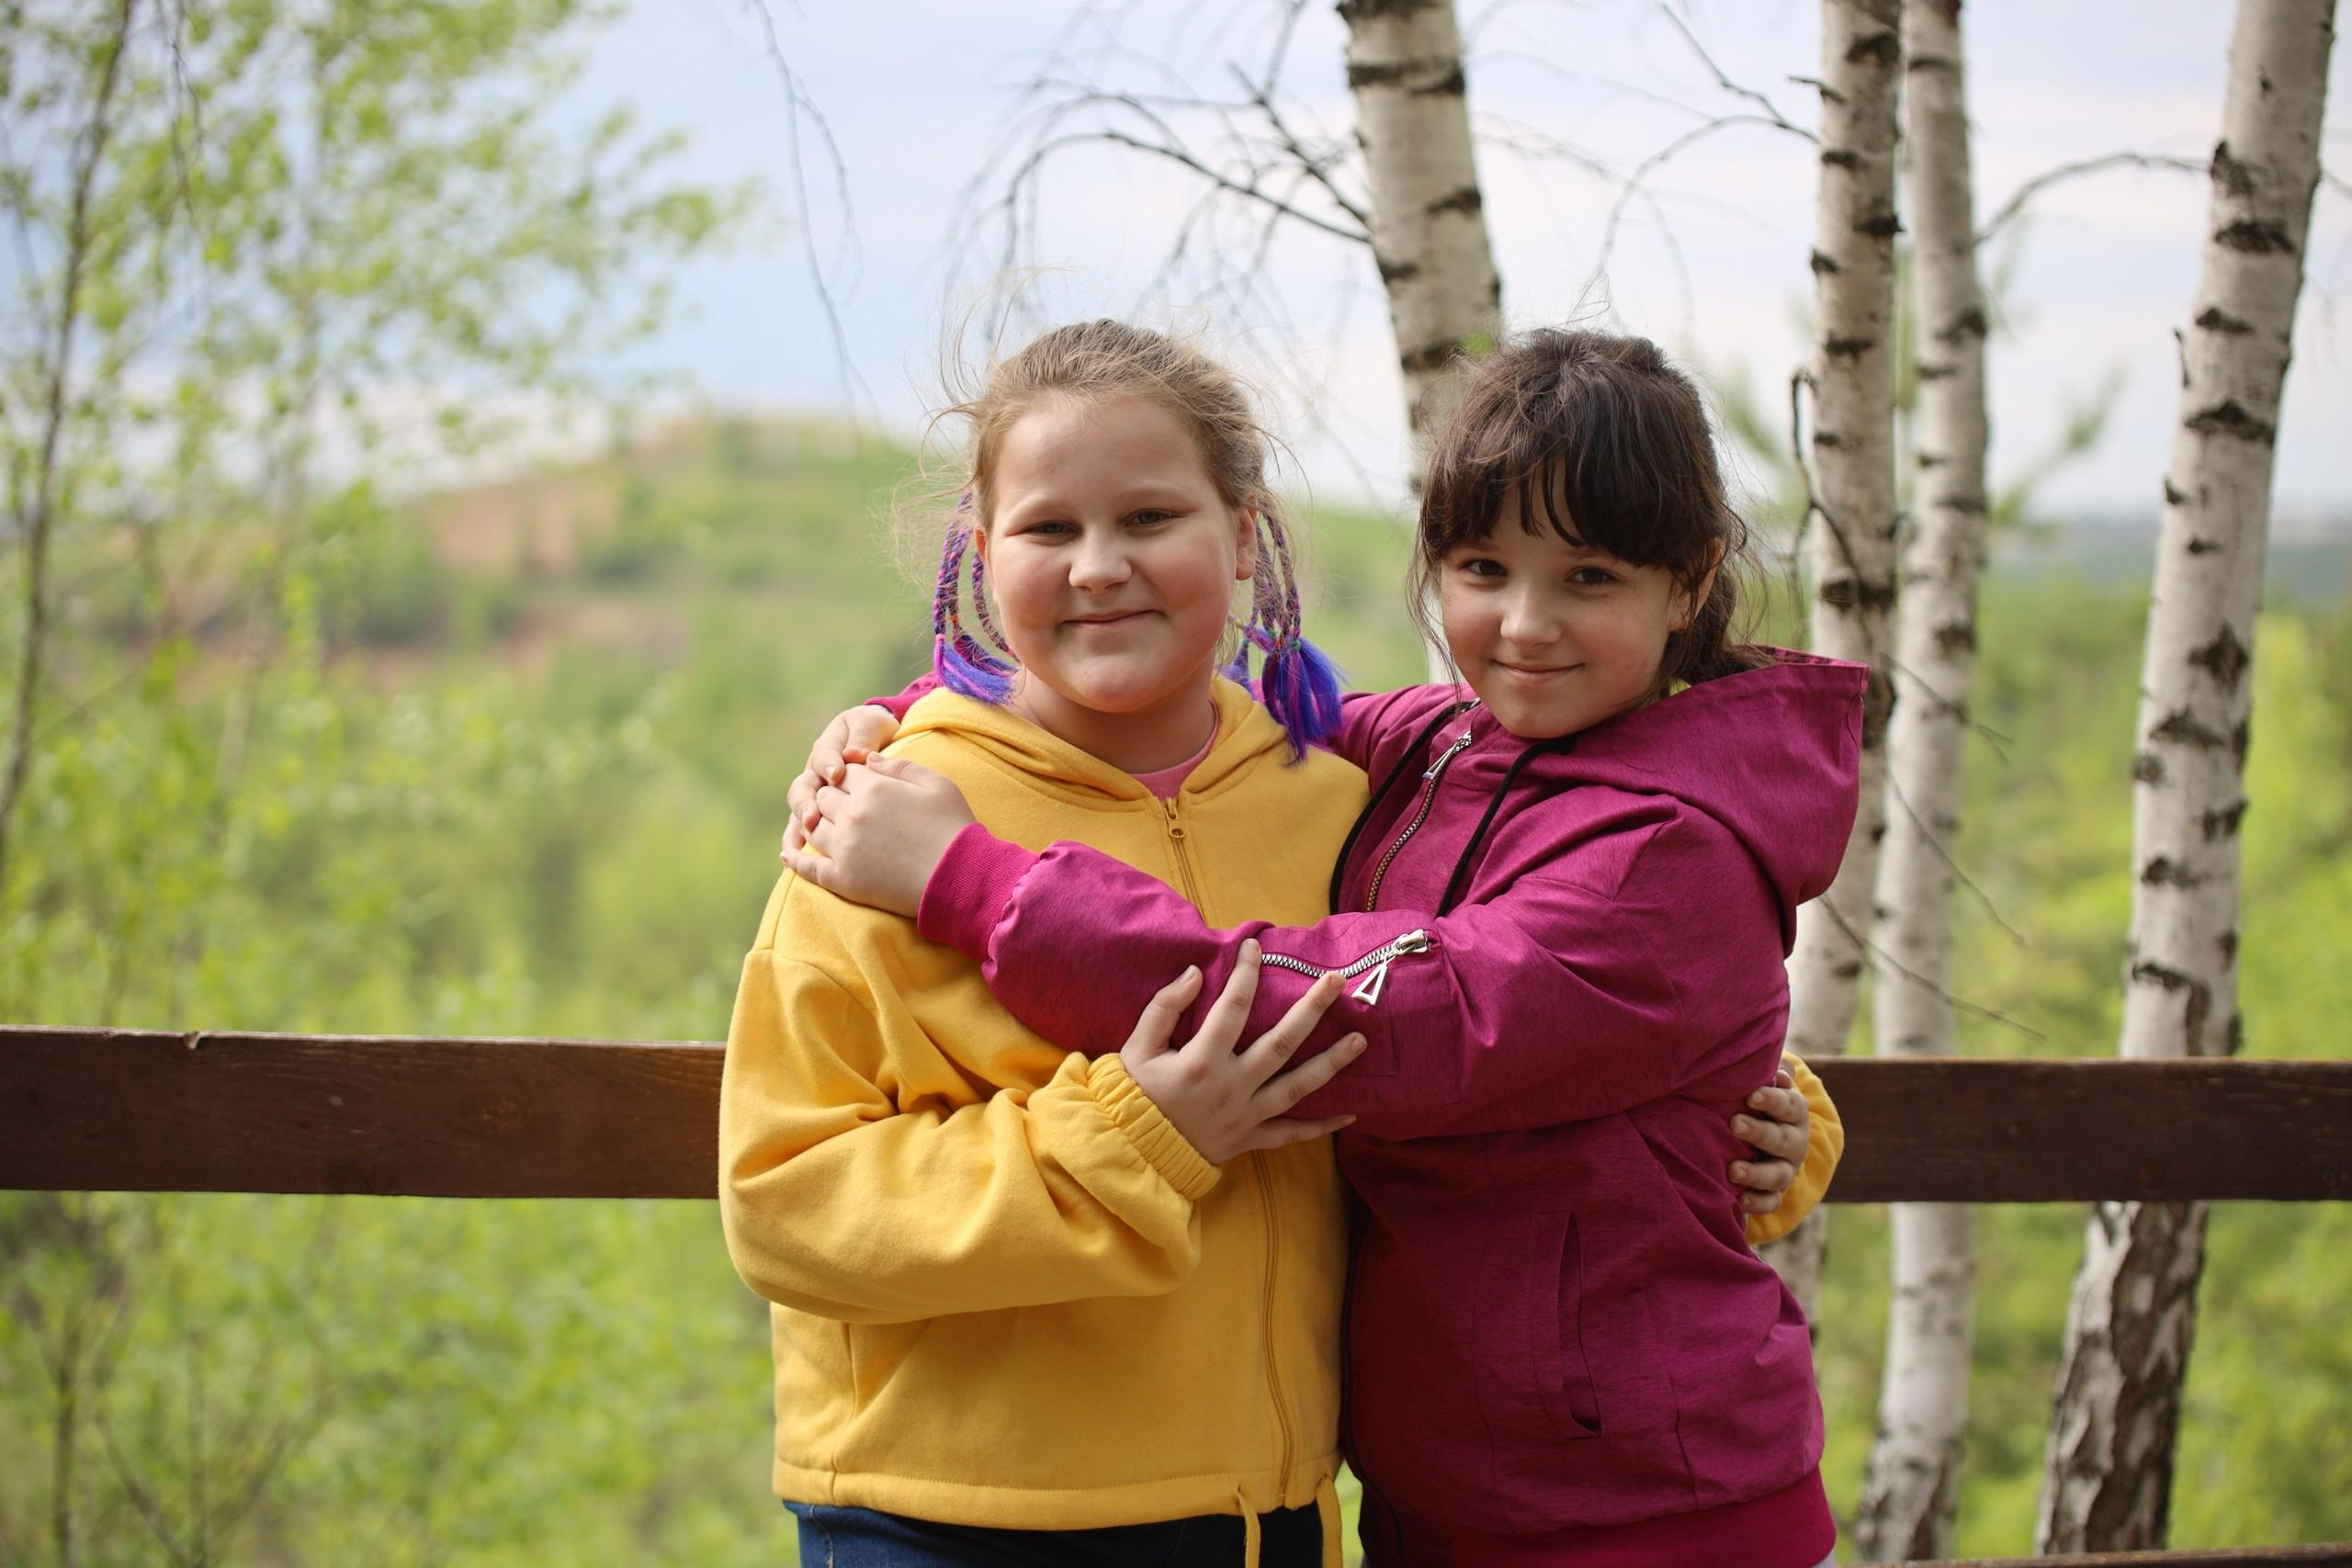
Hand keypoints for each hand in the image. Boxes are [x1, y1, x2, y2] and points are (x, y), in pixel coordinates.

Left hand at [779, 754, 974, 917]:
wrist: (960, 878)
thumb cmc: (954, 827)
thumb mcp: (937, 783)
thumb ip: (900, 766)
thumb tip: (867, 760)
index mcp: (874, 786)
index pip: (844, 772)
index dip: (852, 777)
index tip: (862, 786)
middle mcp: (852, 814)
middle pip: (824, 797)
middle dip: (832, 797)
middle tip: (847, 807)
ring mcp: (844, 848)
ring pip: (813, 827)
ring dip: (816, 822)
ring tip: (823, 825)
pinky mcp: (842, 879)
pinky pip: (808, 867)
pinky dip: (795, 859)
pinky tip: (788, 854)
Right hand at [784, 704, 900, 854]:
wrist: (880, 743)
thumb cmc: (877, 731)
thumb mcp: (873, 724)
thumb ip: (864, 736)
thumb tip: (856, 755)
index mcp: (828, 747)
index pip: (823, 756)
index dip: (829, 764)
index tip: (838, 772)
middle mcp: (816, 773)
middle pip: (803, 787)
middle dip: (807, 800)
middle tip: (814, 812)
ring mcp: (815, 795)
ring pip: (799, 809)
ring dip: (801, 821)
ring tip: (808, 831)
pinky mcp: (818, 814)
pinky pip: (802, 828)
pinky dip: (797, 840)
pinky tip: (795, 854)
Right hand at [1121, 941, 1364, 1164]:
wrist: (1132, 1153)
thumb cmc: (1134, 1095)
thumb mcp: (1137, 1047)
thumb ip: (1165, 1007)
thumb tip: (1195, 972)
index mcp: (1201, 1060)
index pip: (1232, 1006)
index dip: (1246, 972)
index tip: (1255, 947)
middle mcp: (1231, 1086)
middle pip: (1282, 1043)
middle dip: (1312, 1010)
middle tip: (1337, 982)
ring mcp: (1245, 1115)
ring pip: (1297, 1087)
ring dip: (1331, 1063)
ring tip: (1360, 1041)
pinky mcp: (1250, 1138)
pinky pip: (1292, 1135)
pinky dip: (1321, 1127)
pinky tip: (1350, 1115)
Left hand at [1728, 1060, 1809, 1215]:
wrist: (1755, 1132)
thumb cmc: (1752, 1099)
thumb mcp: (1760, 1082)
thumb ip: (1766, 1071)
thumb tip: (1776, 1071)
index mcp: (1793, 1111)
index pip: (1790, 1105)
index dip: (1773, 1100)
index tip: (1751, 1095)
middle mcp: (1794, 1141)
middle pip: (1783, 1139)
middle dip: (1760, 1133)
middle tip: (1735, 1124)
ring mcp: (1785, 1169)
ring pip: (1778, 1174)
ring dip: (1757, 1174)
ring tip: (1733, 1170)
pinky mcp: (1774, 1191)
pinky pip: (1771, 1202)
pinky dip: (1758, 1203)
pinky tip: (1740, 1201)